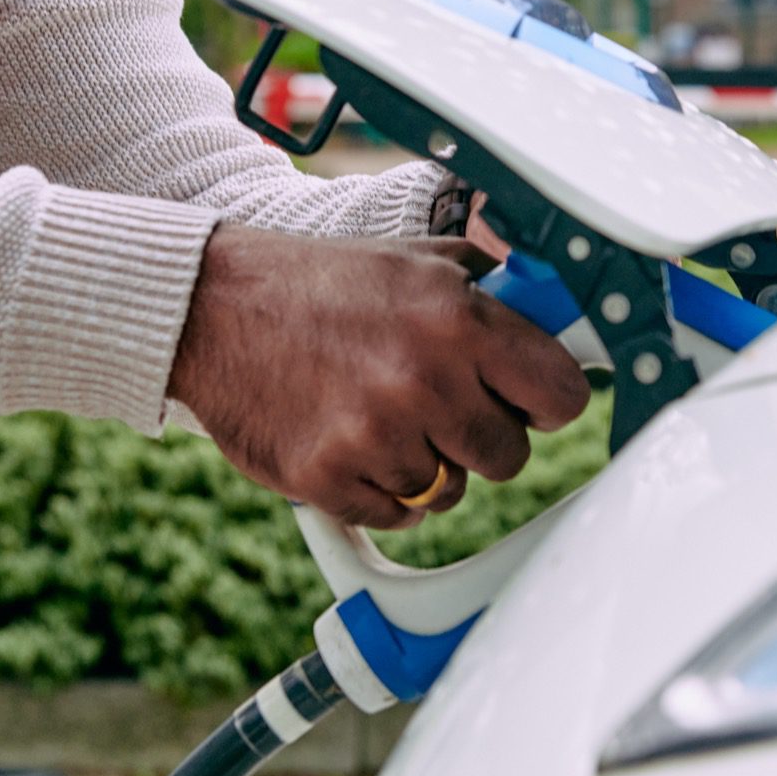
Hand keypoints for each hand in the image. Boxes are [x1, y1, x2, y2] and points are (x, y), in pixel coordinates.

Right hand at [167, 222, 590, 528]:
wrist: (215, 307)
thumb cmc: (322, 282)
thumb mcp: (417, 260)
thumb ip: (492, 286)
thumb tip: (556, 306)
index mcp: (458, 320)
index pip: (560, 394)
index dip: (547, 401)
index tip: (529, 401)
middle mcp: (424, 379)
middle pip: (509, 456)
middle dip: (485, 437)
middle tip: (447, 409)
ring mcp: (375, 434)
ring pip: (450, 490)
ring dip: (428, 464)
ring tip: (385, 415)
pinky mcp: (329, 478)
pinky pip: (396, 515)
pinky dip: (382, 490)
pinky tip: (355, 442)